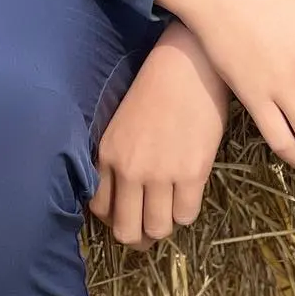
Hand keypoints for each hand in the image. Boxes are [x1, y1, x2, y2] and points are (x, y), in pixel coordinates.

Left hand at [89, 21, 229, 248]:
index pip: (101, 211)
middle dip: (139, 236)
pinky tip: (190, 193)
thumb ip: (120, 158)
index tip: (129, 212)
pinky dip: (187, 211)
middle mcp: (130, 170)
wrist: (191, 60)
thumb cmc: (160, 85)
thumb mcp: (124, 123)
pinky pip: (186, 214)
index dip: (116, 218)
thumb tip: (129, 194)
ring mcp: (161, 173)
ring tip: (172, 209)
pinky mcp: (193, 171)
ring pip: (158, 229)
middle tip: (151, 227)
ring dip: (165, 225)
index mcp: (109, 154)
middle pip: (127, 231)